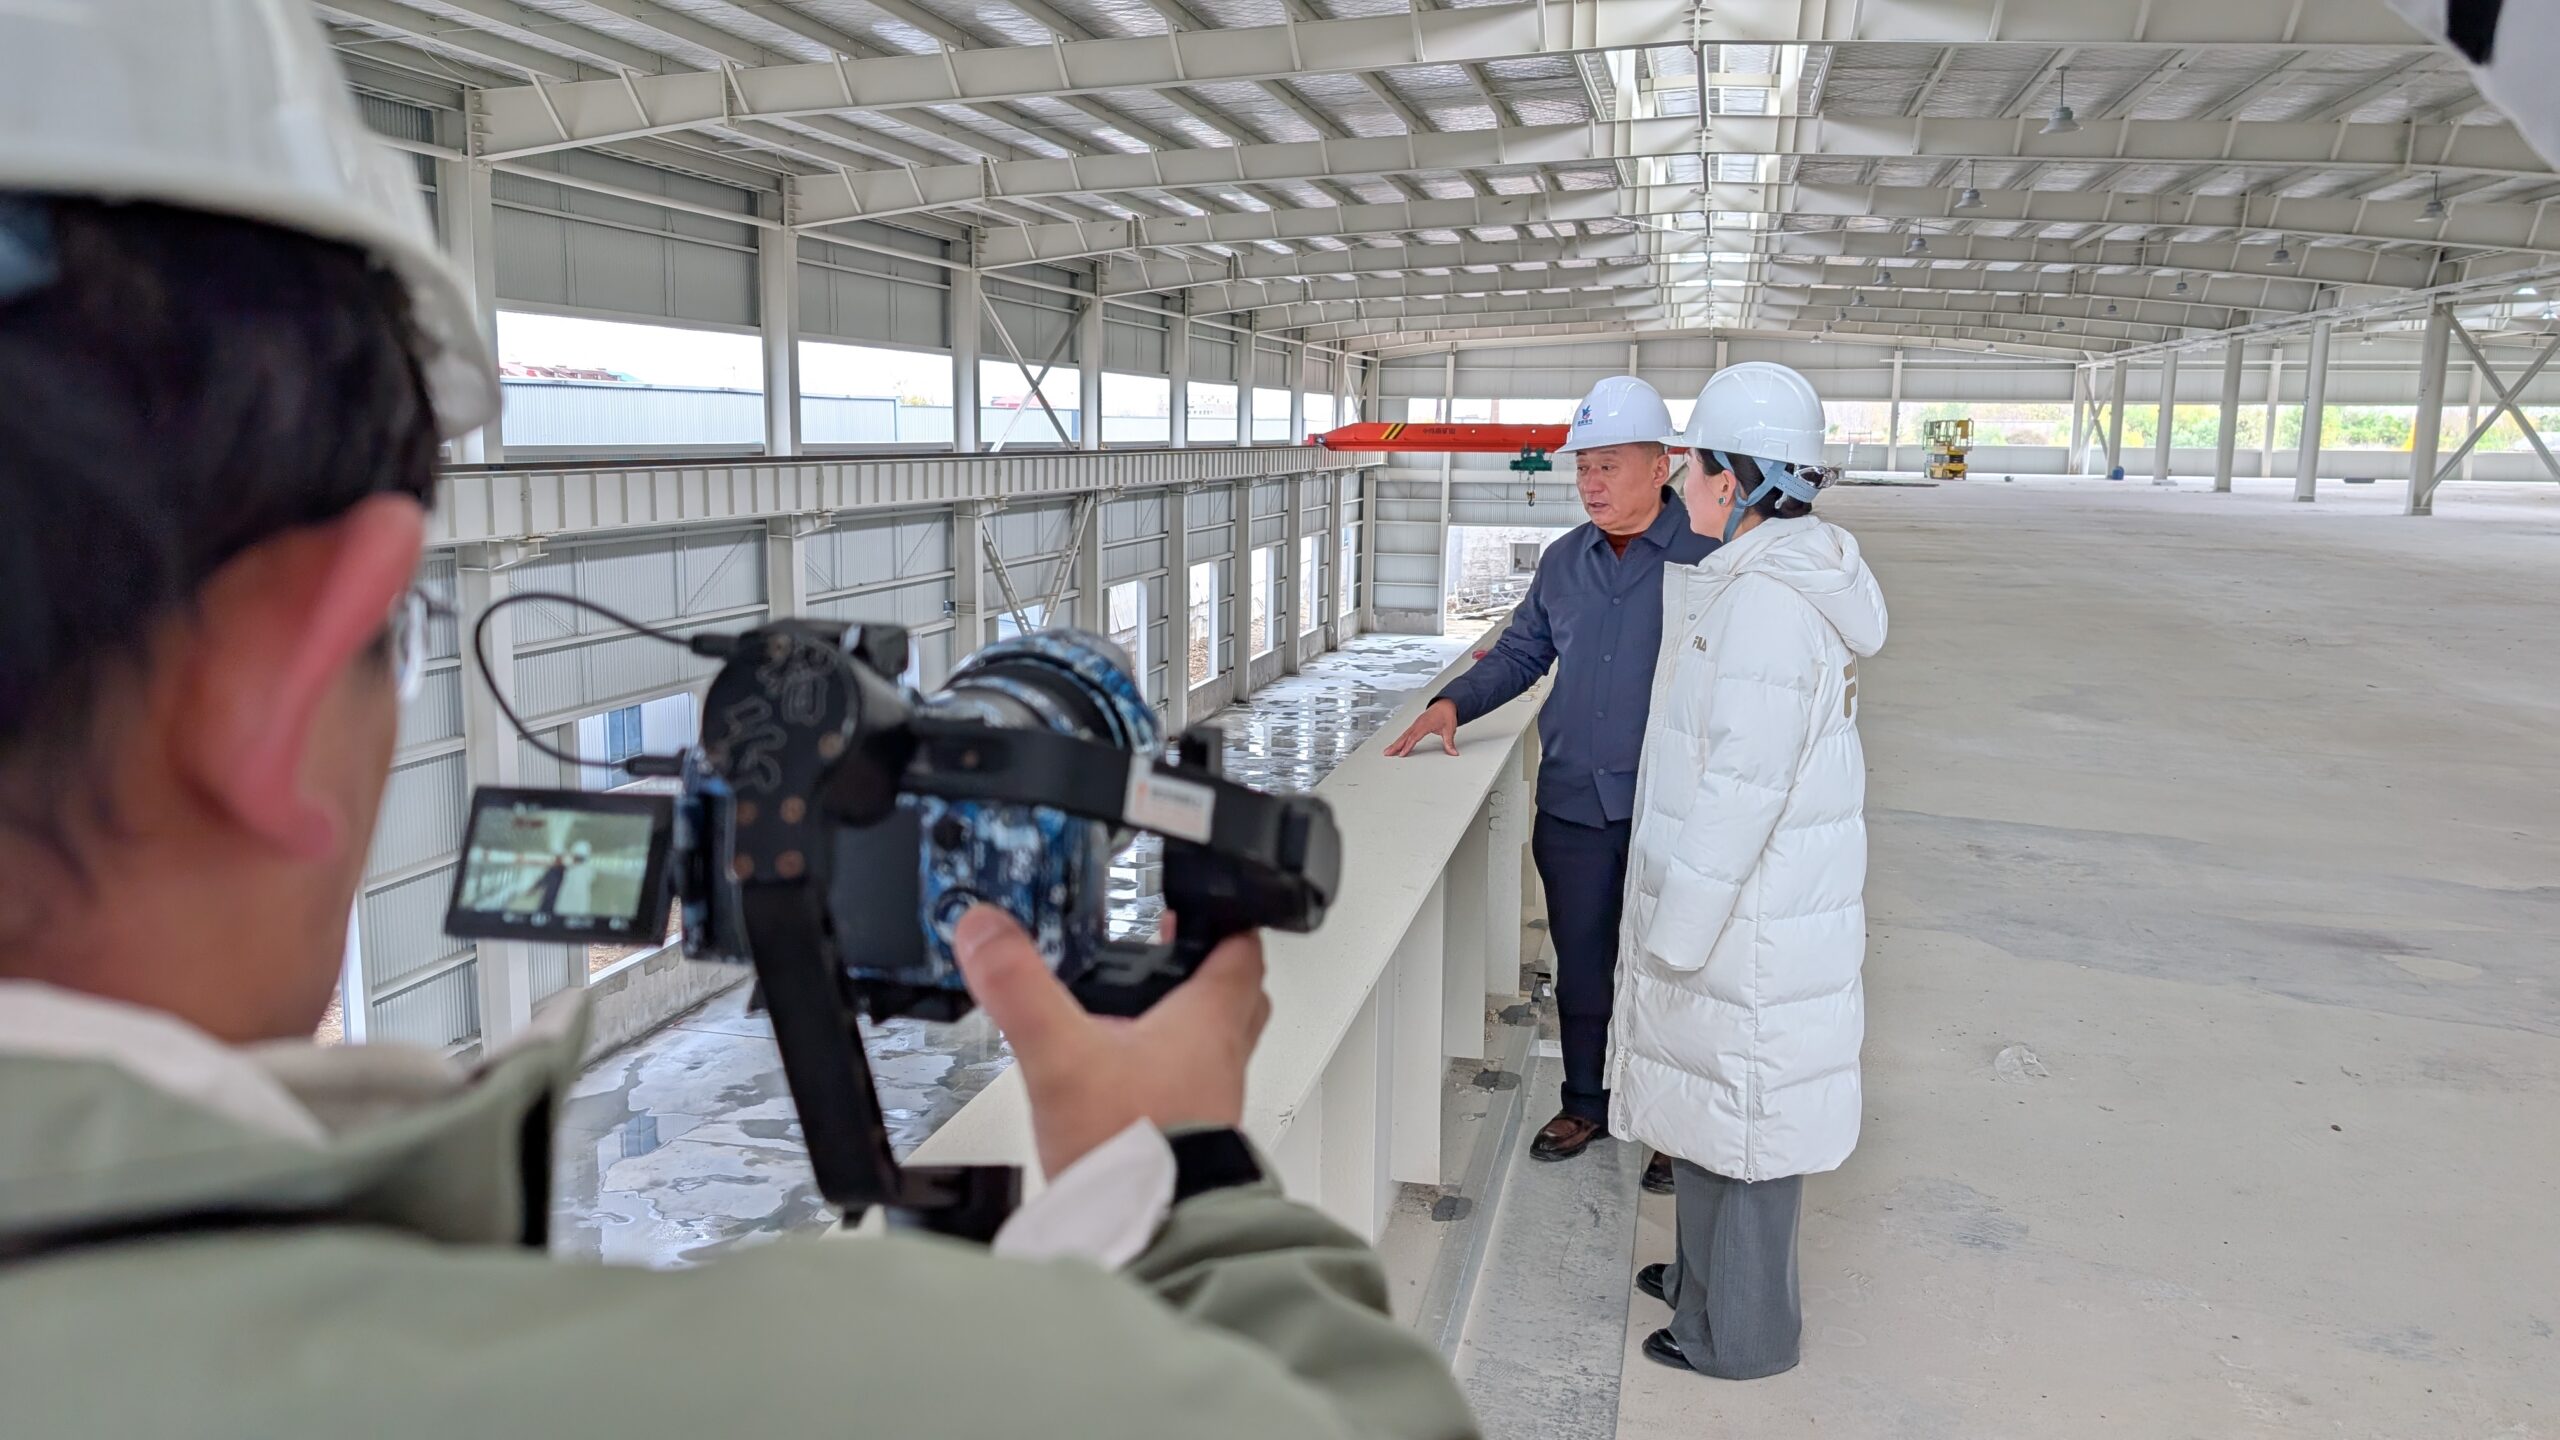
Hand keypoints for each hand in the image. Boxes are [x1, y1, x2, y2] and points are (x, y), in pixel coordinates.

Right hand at [953, 905, 1270, 1177]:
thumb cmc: (1135, 1146)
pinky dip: (1168, 1077)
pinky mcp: (1195, 1141)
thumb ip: (1019, 989)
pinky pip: (1192, 1092)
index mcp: (1207, 1021)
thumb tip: (987, 932)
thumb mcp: (1060, 1055)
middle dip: (1212, 971)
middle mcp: (1221, 1059)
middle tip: (1178, 954)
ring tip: (1142, 1017)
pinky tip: (1126, 1085)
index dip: (1227, 921)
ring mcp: (1213, 1102)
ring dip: (1190, 1027)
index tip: (1206, 905)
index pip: (1241, 951)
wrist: (1153, 1229)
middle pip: (1239, 997)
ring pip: (1217, 1046)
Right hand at [1383, 698, 1459, 756]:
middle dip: (1395, 745)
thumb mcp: (1449, 729)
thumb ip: (1449, 742)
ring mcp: (1416, 724)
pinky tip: (1396, 745)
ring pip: (1404, 735)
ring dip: (1395, 743)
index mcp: (1425, 724)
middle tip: (1387, 753)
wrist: (1445, 704)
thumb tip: (1453, 752)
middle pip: (1405, 736)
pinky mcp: (1416, 725)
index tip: (1402, 754)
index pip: (1414, 737)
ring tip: (1388, 751)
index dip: (1407, 746)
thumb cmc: (1446, 714)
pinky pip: (1406, 733)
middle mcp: (1418, 724)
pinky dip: (1400, 740)